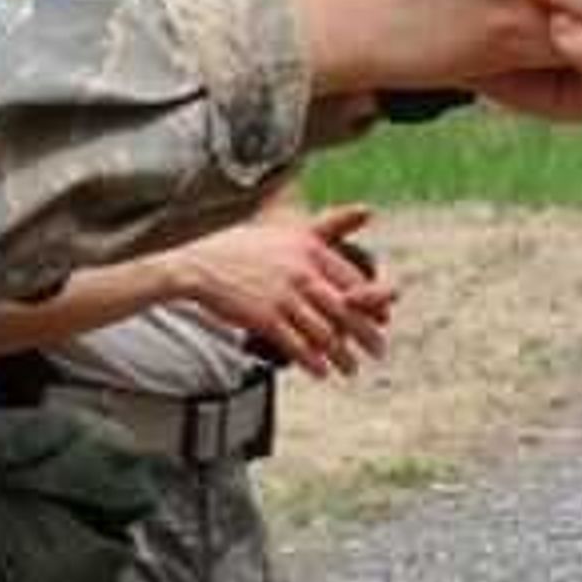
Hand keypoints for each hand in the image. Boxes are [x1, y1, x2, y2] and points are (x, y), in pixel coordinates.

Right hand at [171, 199, 394, 375]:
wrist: (198, 267)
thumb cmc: (243, 249)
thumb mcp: (288, 229)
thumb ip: (330, 224)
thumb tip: (370, 209)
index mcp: (310, 249)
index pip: (353, 280)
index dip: (373, 304)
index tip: (383, 320)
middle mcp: (300, 272)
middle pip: (346, 310)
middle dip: (367, 336)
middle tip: (379, 351)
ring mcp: (282, 297)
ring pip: (324, 333)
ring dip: (342, 356)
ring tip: (351, 369)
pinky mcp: (264, 318)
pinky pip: (296, 346)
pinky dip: (312, 362)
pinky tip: (321, 372)